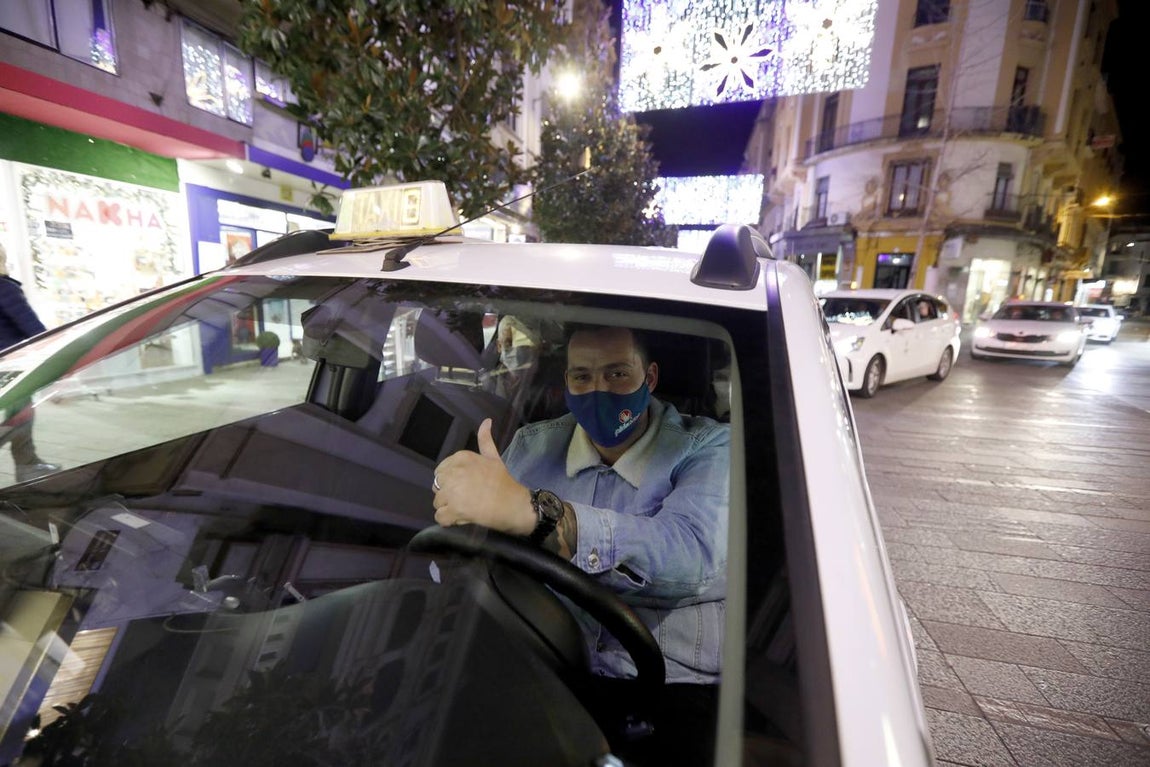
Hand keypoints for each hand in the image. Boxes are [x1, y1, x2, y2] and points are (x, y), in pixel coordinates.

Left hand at [432, 418, 534, 535]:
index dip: (452, 482)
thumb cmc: (504, 482)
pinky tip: (463, 517)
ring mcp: (452, 492)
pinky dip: (449, 520)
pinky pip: (440, 517)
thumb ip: (485, 440)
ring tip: (468, 508)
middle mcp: (454, 472)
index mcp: (461, 458)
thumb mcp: (494, 457)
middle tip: (468, 499)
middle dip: (449, 495)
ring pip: (438, 503)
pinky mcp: (454, 510)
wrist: (515, 504)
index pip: (441, 472)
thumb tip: (486, 420)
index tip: (467, 487)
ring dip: (450, 509)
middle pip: (437, 487)